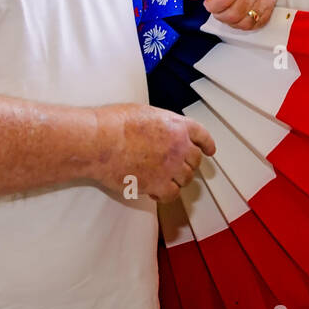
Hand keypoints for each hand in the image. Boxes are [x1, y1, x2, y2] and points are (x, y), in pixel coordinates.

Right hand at [92, 103, 215, 202]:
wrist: (100, 141)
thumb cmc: (115, 124)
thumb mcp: (146, 113)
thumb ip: (161, 124)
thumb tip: (160, 132)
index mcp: (178, 126)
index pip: (202, 136)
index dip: (207, 144)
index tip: (209, 150)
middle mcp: (179, 147)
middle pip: (195, 161)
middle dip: (188, 164)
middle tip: (177, 167)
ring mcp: (171, 167)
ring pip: (185, 179)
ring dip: (176, 180)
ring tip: (163, 179)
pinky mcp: (158, 184)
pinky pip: (171, 194)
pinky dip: (165, 194)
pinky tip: (155, 191)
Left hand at [180, 0, 277, 30]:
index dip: (211, 5)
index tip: (209, 1)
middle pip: (234, 13)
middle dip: (219, 14)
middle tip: (217, 6)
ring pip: (245, 22)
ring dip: (232, 21)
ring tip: (227, 9)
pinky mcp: (271, 4)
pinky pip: (257, 24)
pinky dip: (245, 23)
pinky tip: (239, 13)